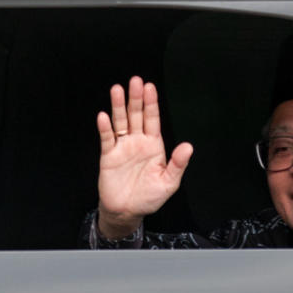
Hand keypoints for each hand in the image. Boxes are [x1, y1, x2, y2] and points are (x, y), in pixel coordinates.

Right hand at [95, 76, 193, 238]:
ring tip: (117, 89)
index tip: (150, 87)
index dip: (151, 103)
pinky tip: (104, 117)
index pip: (153, 119)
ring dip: (118, 106)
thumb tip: (188, 147)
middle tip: (135, 81)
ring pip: (120, 122)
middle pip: (136, 115)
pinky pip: (107, 139)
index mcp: (154, 145)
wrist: (127, 211)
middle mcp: (138, 142)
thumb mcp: (168, 183)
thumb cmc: (149, 198)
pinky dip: (105, 128)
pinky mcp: (109, 156)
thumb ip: (177, 164)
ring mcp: (122, 147)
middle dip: (136, 98)